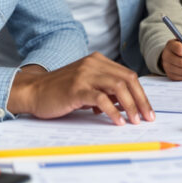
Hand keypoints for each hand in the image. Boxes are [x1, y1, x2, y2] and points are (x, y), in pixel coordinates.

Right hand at [8, 53, 154, 124]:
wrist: (33, 91)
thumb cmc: (60, 91)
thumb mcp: (86, 85)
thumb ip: (106, 90)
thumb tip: (128, 103)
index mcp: (98, 61)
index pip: (128, 75)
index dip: (141, 93)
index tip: (148, 110)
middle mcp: (93, 64)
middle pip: (127, 80)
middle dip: (141, 100)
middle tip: (147, 117)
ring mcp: (85, 75)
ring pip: (118, 87)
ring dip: (131, 105)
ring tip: (135, 120)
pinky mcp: (76, 88)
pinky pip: (101, 99)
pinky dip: (113, 111)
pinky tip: (117, 121)